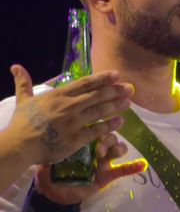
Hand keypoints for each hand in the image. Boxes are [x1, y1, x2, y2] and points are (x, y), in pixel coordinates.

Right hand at [4, 65, 133, 168]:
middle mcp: (67, 106)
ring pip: (99, 111)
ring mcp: (73, 122)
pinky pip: (97, 131)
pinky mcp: (76, 138)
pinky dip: (109, 126)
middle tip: (131, 88)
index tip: (116, 75)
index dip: (102, 79)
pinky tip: (120, 122)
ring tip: (129, 102)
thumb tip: (16, 66)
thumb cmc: (22, 123)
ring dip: (116, 106)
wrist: (19, 145)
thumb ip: (24, 83)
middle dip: (115, 91)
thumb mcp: (23, 100)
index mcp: (57, 96)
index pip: (84, 84)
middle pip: (96, 96)